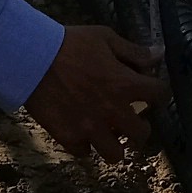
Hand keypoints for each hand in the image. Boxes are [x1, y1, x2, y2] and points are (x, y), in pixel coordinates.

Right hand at [24, 24, 165, 159]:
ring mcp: (91, 129)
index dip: (160, 93)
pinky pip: (85, 153)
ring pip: (115, 154)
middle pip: (142, 134)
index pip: (159, 94)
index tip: (154, 93)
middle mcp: (113, 112)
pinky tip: (82, 132)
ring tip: (109, 134)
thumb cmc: (70, 43)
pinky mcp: (69, 138)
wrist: (32, 58)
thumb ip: (134, 51)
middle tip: (132, 120)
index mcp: (125, 84)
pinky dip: (86, 145)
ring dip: (115, 144)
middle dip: (141, 127)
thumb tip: (159, 55)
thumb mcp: (105, 38)